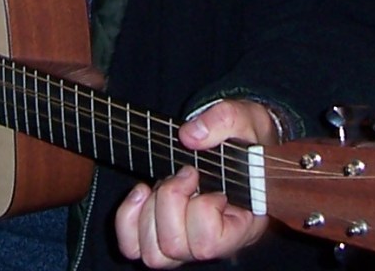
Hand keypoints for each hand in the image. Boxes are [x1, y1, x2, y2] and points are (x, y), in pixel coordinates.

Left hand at [114, 99, 276, 267]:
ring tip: (166, 183)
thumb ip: (225, 120)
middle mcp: (212, 245)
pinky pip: (132, 247)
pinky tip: (141, 191)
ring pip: (153, 254)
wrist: (235, 148)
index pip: (209, 243)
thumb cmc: (244, 142)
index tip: (204, 177)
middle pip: (175, 246)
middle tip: (185, 173)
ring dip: (150, 211)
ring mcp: (185, 245)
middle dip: (170, 200)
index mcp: (241, 227)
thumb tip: (191, 136)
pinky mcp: (160, 238)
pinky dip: (128, 219)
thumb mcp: (246, 121)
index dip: (200, 208)